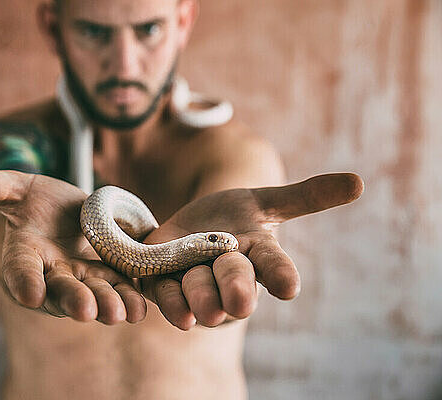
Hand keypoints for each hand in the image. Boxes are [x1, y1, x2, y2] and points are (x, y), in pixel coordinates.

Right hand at [0, 157, 145, 323]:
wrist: (69, 216)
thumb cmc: (36, 203)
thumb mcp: (12, 188)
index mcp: (25, 254)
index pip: (20, 270)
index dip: (24, 281)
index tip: (28, 295)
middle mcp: (54, 274)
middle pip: (62, 290)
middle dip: (72, 300)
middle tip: (83, 309)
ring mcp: (85, 278)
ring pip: (96, 295)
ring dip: (108, 304)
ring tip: (120, 313)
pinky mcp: (113, 276)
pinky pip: (122, 290)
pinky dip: (132, 299)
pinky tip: (142, 305)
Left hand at [140, 173, 363, 329]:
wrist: (189, 229)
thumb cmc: (231, 220)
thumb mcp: (264, 202)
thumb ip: (305, 197)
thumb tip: (358, 182)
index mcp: (257, 255)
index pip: (274, 265)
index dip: (281, 274)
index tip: (289, 287)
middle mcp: (229, 276)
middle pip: (235, 281)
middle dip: (236, 289)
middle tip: (238, 302)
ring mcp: (198, 283)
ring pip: (199, 292)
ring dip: (199, 296)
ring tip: (198, 305)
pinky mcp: (165, 285)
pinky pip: (166, 297)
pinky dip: (169, 304)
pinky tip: (172, 316)